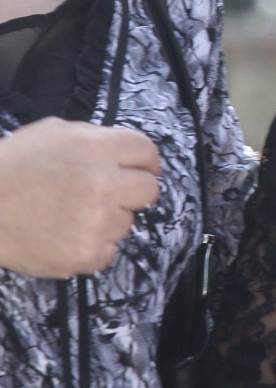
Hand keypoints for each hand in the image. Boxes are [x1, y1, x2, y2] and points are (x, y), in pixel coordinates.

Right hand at [0, 117, 160, 276]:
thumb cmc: (11, 167)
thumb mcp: (51, 133)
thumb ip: (92, 137)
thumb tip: (120, 150)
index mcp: (97, 148)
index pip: (146, 152)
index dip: (145, 161)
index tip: (142, 169)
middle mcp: (103, 183)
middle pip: (149, 190)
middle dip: (134, 191)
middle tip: (113, 195)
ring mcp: (95, 222)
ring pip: (128, 223)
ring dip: (109, 220)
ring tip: (75, 215)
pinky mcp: (84, 254)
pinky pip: (110, 252)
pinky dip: (94, 247)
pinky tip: (70, 236)